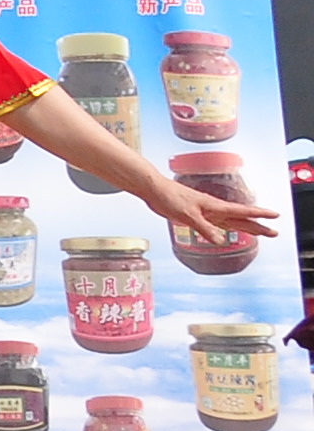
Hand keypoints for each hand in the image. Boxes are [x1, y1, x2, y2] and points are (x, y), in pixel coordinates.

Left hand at [149, 165, 281, 251]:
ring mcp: (207, 212)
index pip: (242, 211)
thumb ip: (204, 228)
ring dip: (247, 227)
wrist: (155, 190)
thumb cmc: (170, 197)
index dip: (259, 214)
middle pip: (242, 219)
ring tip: (262, 233)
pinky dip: (228, 228)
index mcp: (215, 206)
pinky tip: (230, 233)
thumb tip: (220, 240)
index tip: (275, 216)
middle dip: (259, 226)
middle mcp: (214, 209)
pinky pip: (219, 223)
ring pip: (232, 221)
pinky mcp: (198, 215)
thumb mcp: (188, 215)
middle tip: (275, 232)